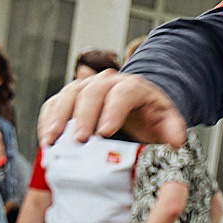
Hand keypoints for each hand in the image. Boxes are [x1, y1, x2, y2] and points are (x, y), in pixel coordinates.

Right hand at [41, 69, 188, 148]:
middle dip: (83, 116)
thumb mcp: (166, 122)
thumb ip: (173, 129)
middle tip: (79, 140)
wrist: (136, 110)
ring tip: (52, 140)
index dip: (112, 111)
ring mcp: (85, 87)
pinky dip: (47, 120)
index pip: (123, 93)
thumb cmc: (150, 118)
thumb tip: (176, 141)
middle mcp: (107, 82)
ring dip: (58, 118)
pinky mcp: (69, 98)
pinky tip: (46, 138)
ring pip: (68, 95)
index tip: (105, 132)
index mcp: (133, 87)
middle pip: (91, 92)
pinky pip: (54, 104)